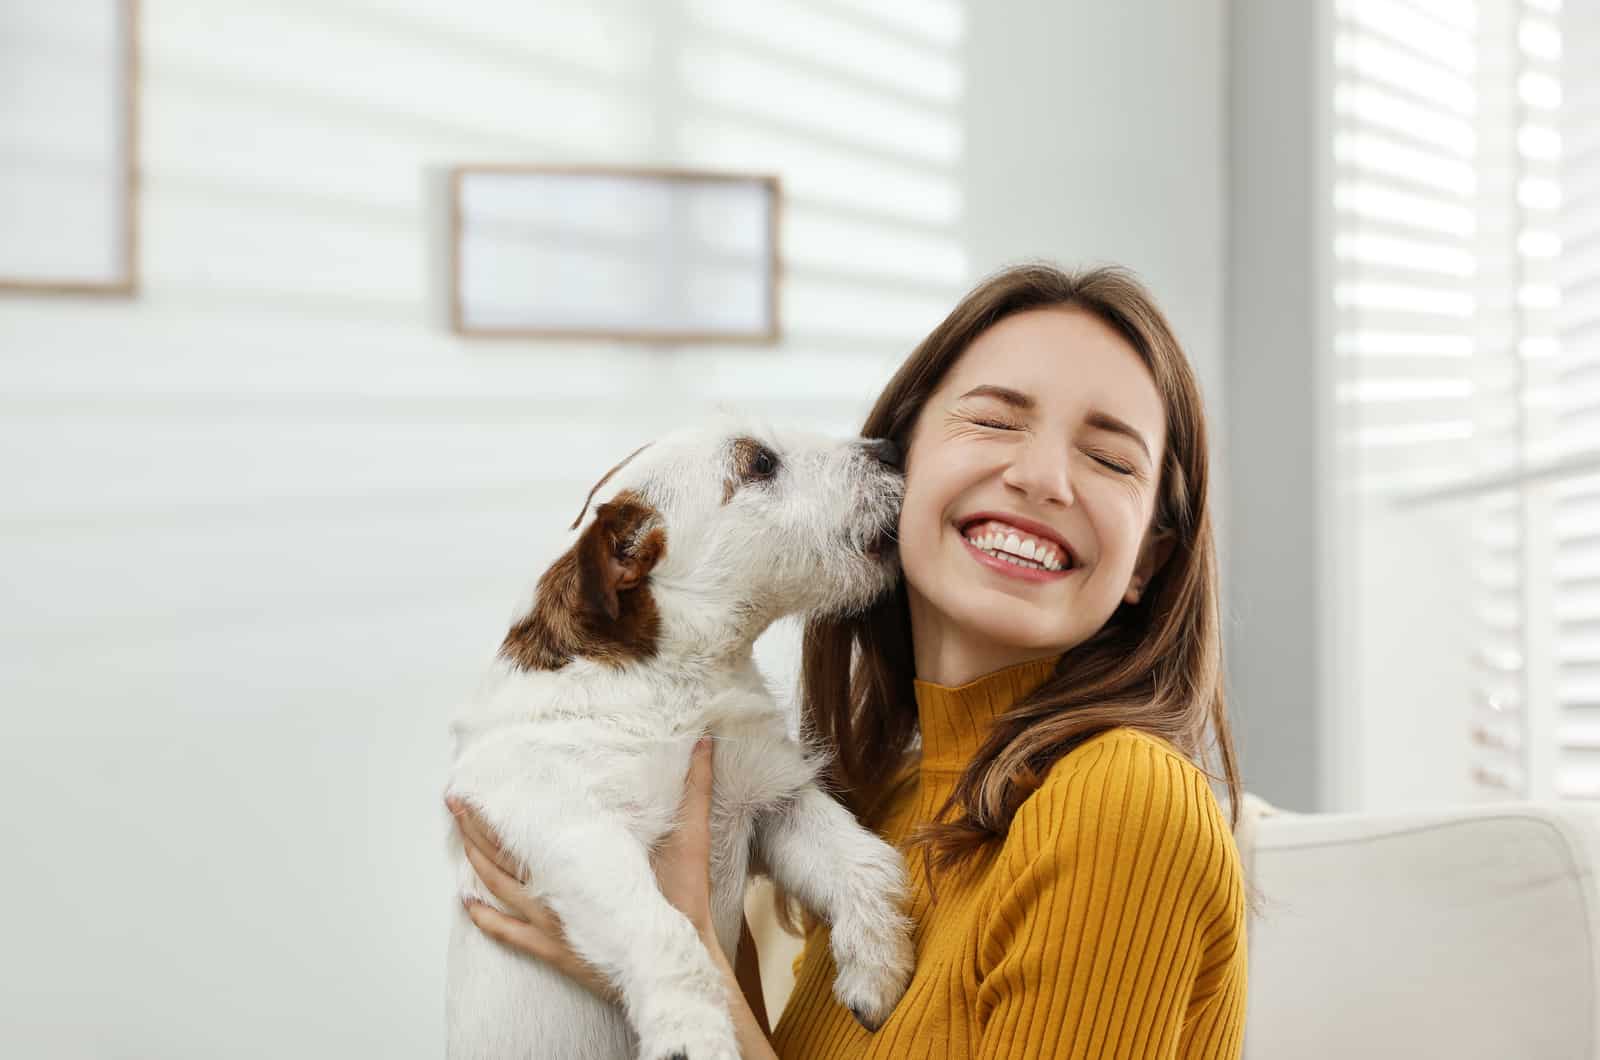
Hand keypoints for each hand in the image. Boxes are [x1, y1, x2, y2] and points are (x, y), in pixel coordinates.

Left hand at [446, 736, 723, 1000]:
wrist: (676, 960)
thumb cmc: (681, 901)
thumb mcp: (691, 838)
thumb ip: (696, 789)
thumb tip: (705, 743)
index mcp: (580, 860)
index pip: (528, 827)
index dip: (500, 806)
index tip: (479, 782)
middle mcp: (556, 888)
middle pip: (503, 854)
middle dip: (476, 825)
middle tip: (454, 801)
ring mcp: (550, 921)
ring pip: (499, 888)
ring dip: (475, 862)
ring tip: (458, 836)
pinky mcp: (553, 948)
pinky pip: (509, 933)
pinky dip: (485, 919)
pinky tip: (467, 905)